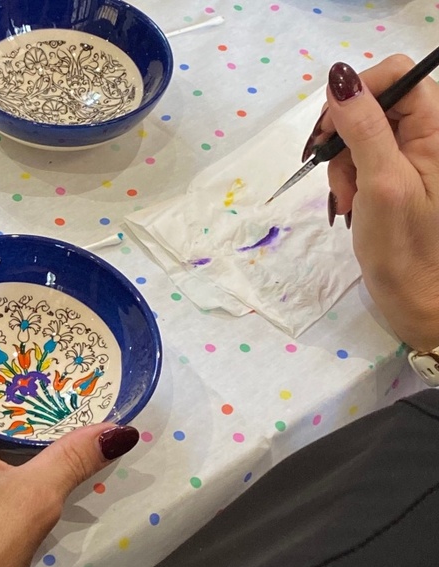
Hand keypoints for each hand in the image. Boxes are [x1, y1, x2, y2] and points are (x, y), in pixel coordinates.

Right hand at [304, 55, 438, 350]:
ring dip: (342, 161)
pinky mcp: (396, 175)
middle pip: (375, 102)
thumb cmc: (405, 247)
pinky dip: (347, 176)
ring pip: (362, 131)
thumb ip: (363, 127)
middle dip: (344, 133)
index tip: (333, 129)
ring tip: (347, 197)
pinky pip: (362, 156)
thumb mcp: (381, 183)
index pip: (398, 75)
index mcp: (437, 131)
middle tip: (331, 167)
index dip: (360, 91)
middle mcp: (428, 136)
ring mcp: (412, 157)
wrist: (418, 298)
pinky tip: (351, 202)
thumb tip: (339, 77)